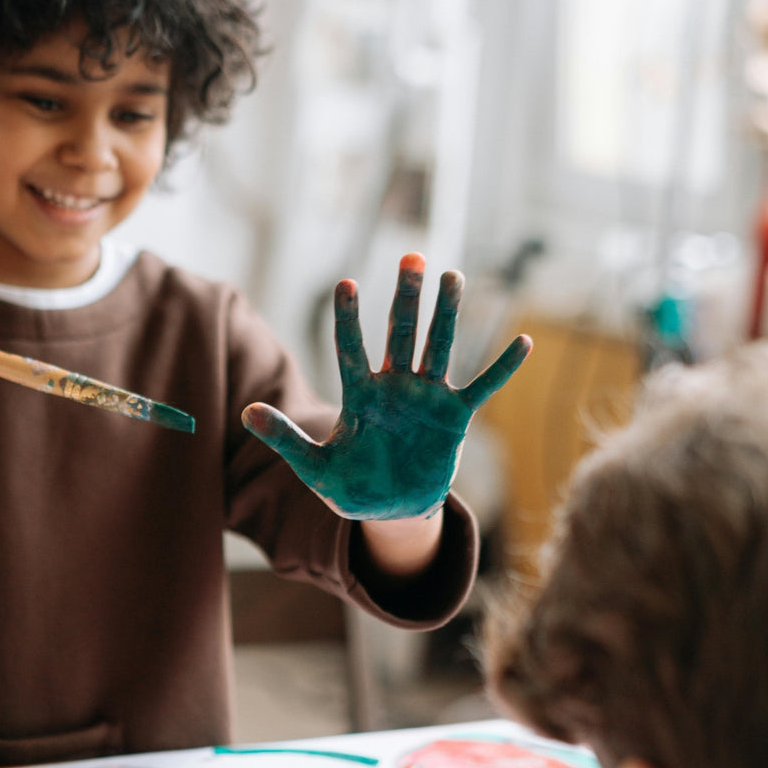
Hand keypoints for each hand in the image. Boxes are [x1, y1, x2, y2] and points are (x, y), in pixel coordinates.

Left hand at [243, 254, 531, 520]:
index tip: (346, 283)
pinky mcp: (455, 417)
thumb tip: (246, 411)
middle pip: (401, 334)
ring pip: (439, 347)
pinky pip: (482, 387)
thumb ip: (285, 438)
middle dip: (407, 297)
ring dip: (447, 314)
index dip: (349, 318)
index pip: (351, 348)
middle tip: (411, 256)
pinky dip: (502, 368)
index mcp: (360, 396)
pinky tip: (522, 342)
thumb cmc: (351, 487)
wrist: (390, 510)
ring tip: (453, 276)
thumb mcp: (315, 467)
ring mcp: (427, 399)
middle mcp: (395, 387)